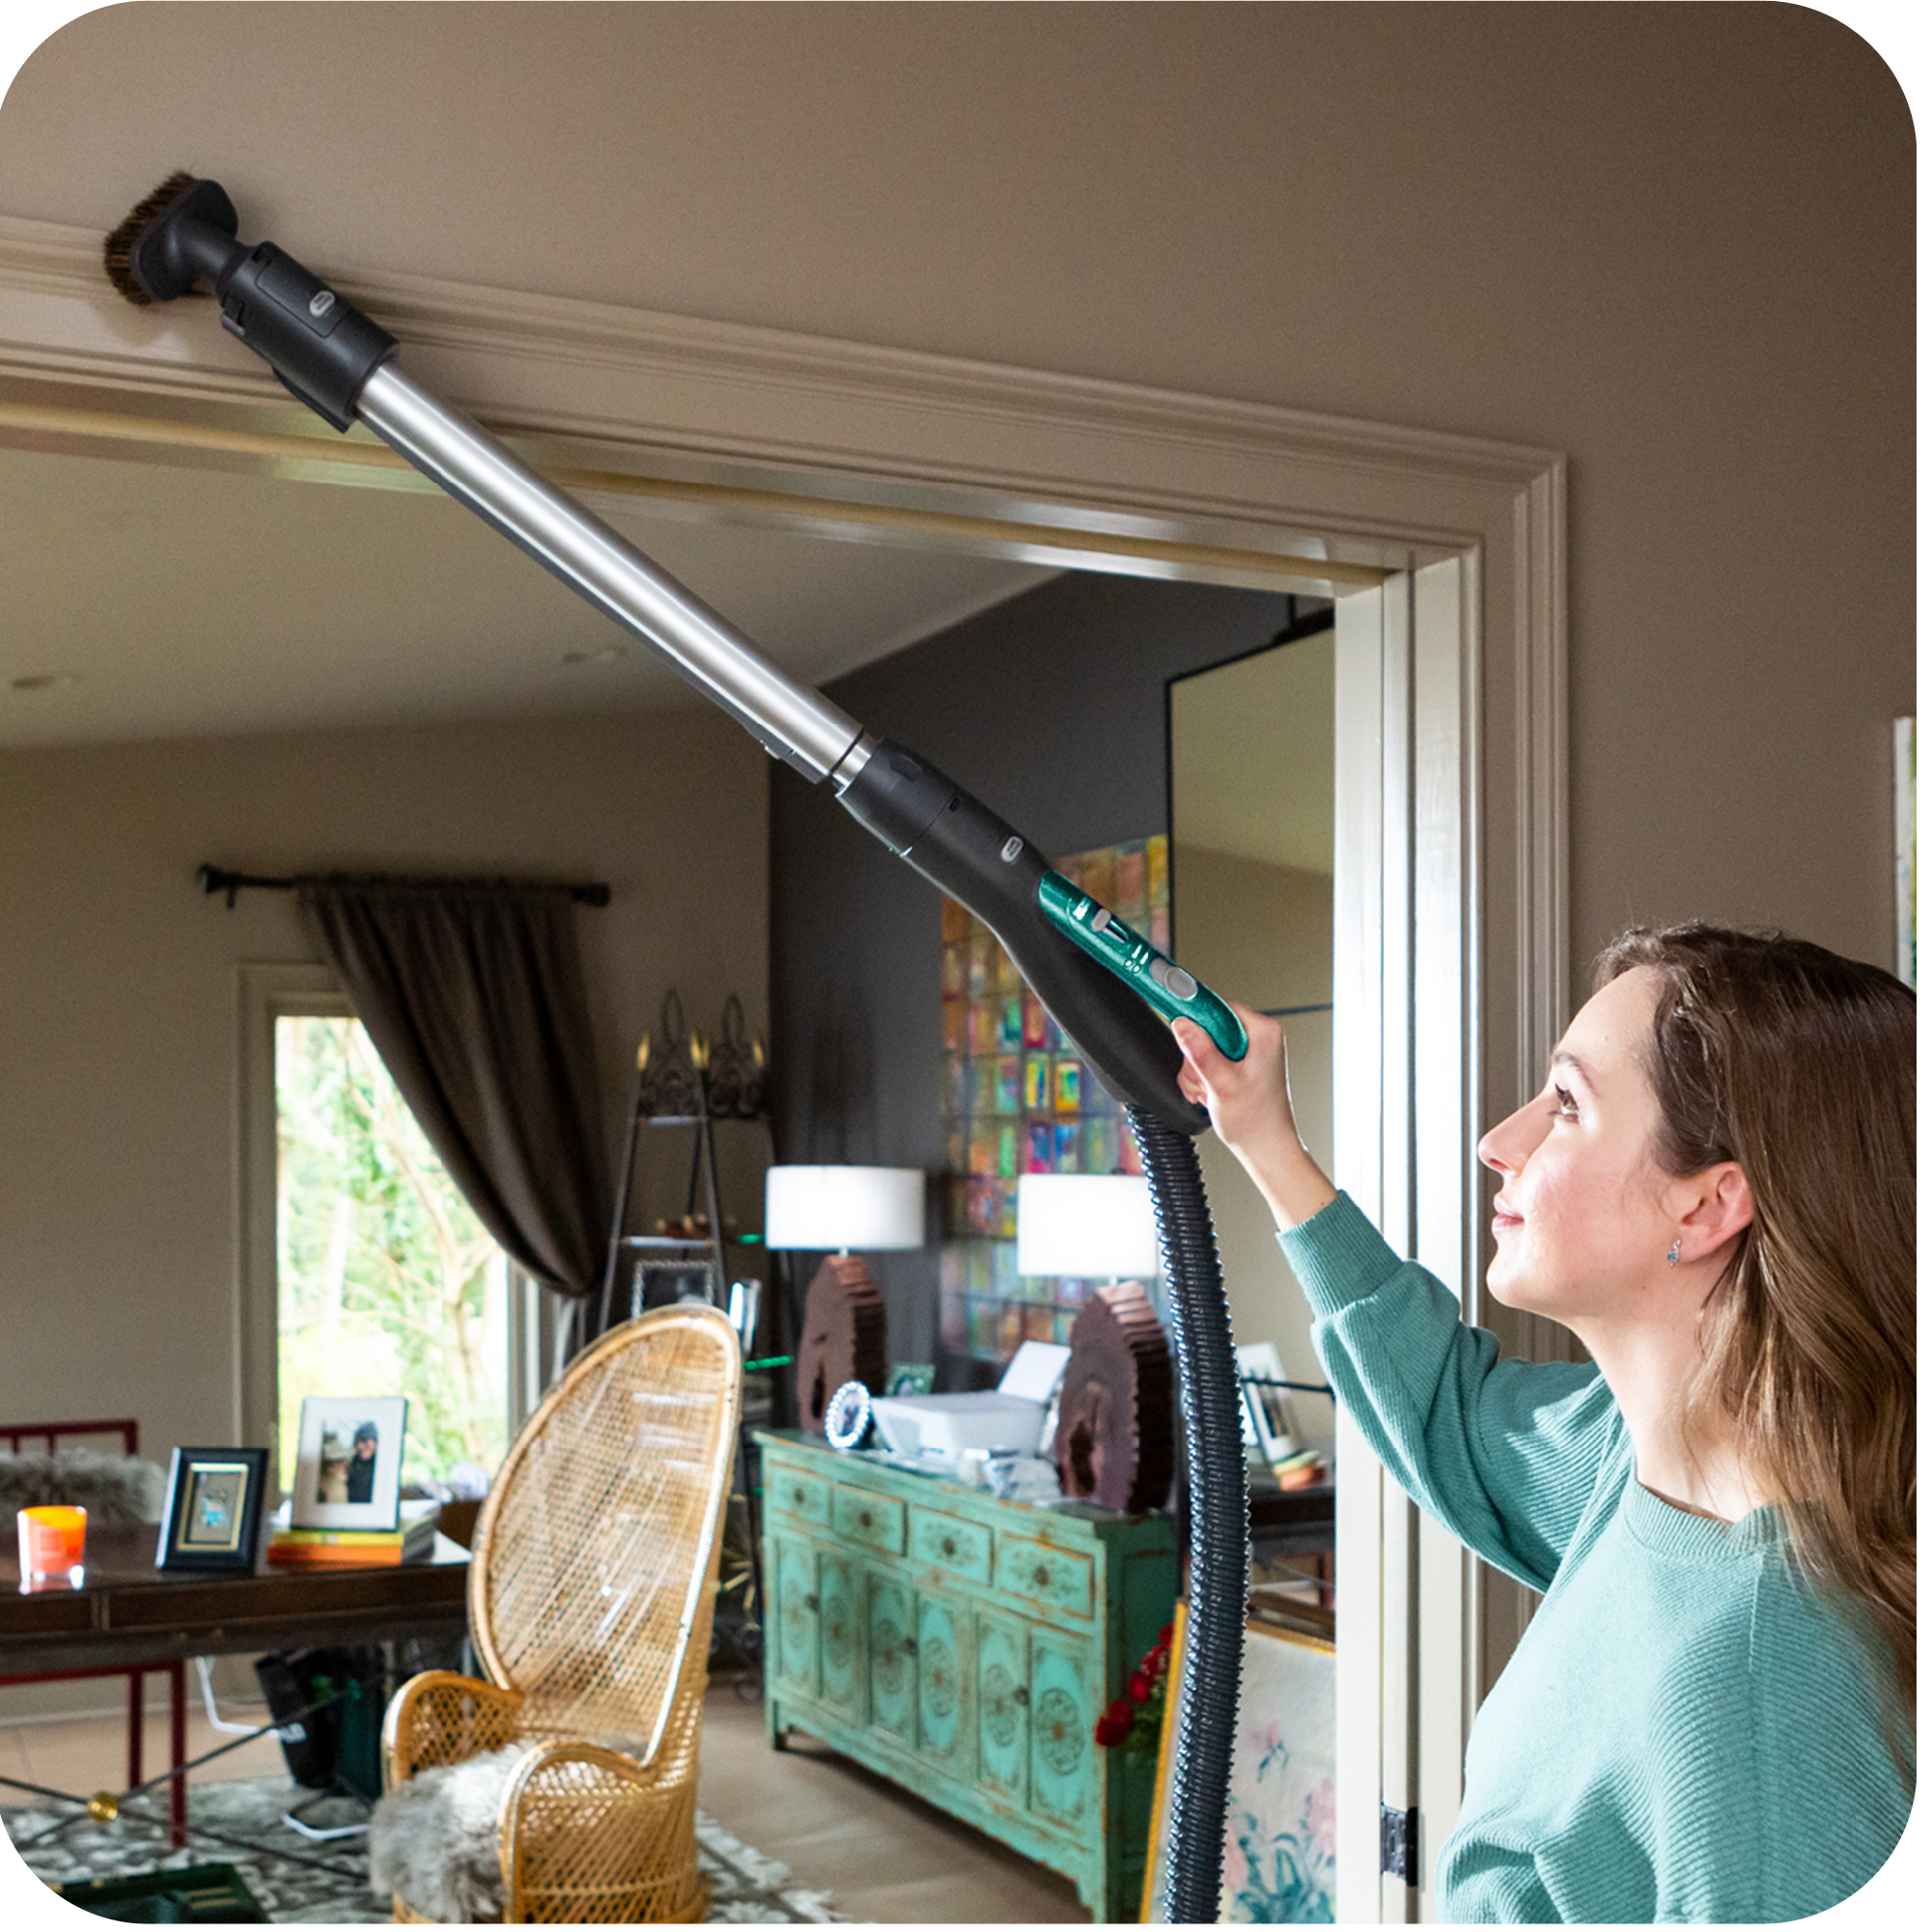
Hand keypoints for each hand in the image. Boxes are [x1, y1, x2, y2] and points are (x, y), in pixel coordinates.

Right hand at [1173, 1003, 1336, 1229]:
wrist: (1266, 1148)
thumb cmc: (1257, 1122)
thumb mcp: (1222, 1084)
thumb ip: (1200, 1052)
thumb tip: (1182, 1025)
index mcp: (1263, 1032)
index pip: (1219, 1007)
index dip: (1198, 1021)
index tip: (1180, 1026)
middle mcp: (1257, 1037)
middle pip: (1207, 1028)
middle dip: (1196, 1057)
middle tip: (1205, 1079)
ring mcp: (1247, 1052)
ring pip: (1203, 1046)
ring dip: (1198, 1071)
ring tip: (1210, 1092)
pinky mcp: (1238, 1065)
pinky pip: (1208, 1059)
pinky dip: (1202, 1078)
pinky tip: (1211, 1094)